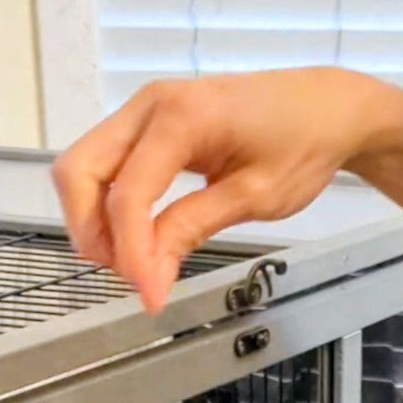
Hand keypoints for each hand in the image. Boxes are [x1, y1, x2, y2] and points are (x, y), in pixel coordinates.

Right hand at [51, 68, 402, 312]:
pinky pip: (108, 166)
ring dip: (95, 220)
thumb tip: (151, 275)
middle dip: (91, 231)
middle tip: (128, 276)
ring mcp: (144, 112)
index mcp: (180, 118)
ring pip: (84, 168)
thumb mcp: (254, 197)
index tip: (149, 297)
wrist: (325, 109)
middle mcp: (149, 106)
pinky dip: (110, 205)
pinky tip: (141, 238)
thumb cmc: (301, 146)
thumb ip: (194, 228)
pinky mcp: (149, 126)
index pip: (129, 194)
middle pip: (78, 170)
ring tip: (136, 262)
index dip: (131, 252)